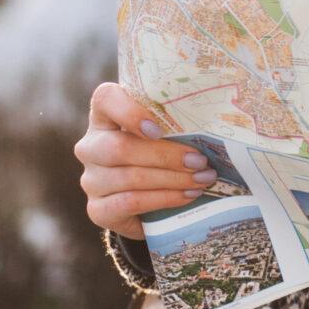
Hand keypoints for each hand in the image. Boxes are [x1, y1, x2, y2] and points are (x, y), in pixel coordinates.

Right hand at [75, 82, 208, 238]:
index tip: (158, 128)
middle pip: (121, 147)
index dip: (128, 111)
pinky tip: (187, 196)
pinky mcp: (98, 209)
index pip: (105, 99)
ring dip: (173, 180)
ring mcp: (91, 180)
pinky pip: (131, 202)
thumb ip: (174, 124)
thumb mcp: (165, 134)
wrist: (144, 202)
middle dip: (167, 155)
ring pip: (131, 177)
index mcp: (105, 117)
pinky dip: (164, 199)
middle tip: (200, 162)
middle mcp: (91, 146)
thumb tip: (217, 123)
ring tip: (202, 180)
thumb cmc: (160, 154)